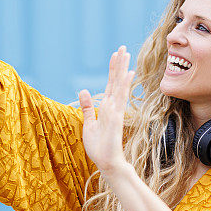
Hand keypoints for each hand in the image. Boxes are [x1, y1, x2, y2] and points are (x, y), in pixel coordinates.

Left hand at [79, 45, 135, 175]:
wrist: (107, 162)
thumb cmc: (99, 146)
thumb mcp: (88, 123)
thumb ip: (87, 107)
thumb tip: (83, 90)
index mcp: (107, 107)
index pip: (111, 83)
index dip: (113, 69)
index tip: (116, 54)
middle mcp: (113, 106)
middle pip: (116, 81)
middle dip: (119, 64)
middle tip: (123, 47)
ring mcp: (116, 111)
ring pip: (120, 86)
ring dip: (122, 70)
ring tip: (126, 55)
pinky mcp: (116, 118)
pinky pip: (119, 99)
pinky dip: (123, 87)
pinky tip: (127, 75)